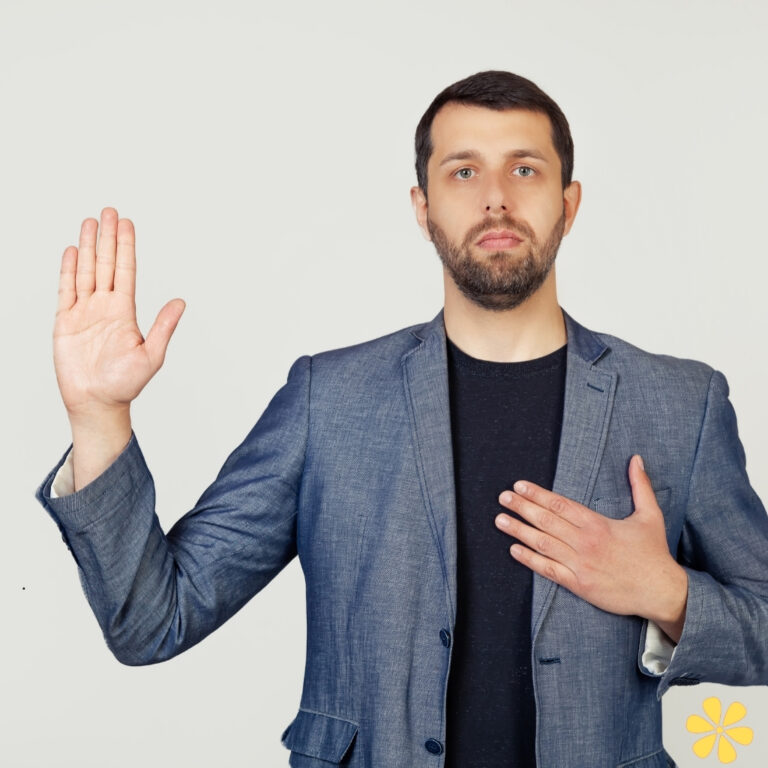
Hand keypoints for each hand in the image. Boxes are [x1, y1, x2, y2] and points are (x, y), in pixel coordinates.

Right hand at [54, 207, 184, 421]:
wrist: (97, 402)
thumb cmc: (125, 384)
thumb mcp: (151, 355)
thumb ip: (163, 327)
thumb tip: (180, 302)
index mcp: (125, 311)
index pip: (126, 271)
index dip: (126, 247)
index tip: (126, 223)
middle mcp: (105, 306)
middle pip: (106, 264)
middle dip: (108, 238)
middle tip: (109, 211)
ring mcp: (84, 312)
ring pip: (86, 272)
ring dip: (88, 247)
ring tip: (90, 223)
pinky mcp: (65, 322)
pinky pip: (66, 290)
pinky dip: (68, 271)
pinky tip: (73, 251)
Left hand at [494, 455, 687, 641]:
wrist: (662, 592)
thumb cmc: (654, 554)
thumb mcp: (650, 515)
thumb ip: (640, 486)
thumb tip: (636, 459)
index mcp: (598, 524)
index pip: (560, 505)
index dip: (537, 494)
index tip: (519, 486)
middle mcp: (585, 542)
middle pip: (546, 521)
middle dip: (522, 508)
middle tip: (503, 498)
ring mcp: (580, 564)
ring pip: (543, 544)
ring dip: (519, 531)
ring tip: (500, 520)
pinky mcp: (579, 584)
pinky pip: (549, 570)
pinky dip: (530, 560)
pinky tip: (514, 550)